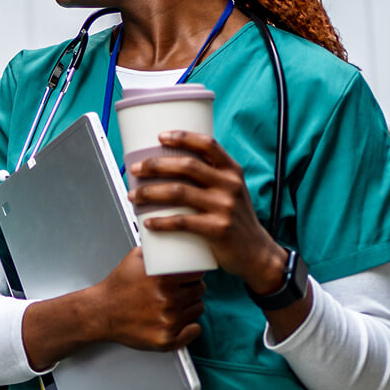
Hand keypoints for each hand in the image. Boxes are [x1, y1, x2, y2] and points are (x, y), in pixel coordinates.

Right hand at [22, 247, 203, 369]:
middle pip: (200, 291)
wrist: (100, 312)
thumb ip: (155, 249)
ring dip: (190, 306)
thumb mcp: (133, 258)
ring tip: (175, 304)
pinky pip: (194, 331)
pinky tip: (180, 322)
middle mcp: (168, 300)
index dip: (194, 274)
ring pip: (198, 309)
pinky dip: (190, 327)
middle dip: (192, 289)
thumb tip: (170, 237)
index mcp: (163, 279)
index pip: (197, 273)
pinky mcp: (166, 339)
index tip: (189, 276)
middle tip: (180, 290)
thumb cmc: (117, 287)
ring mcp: (168, 321)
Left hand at [127, 130, 287, 292]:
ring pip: (179, 192)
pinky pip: (182, 222)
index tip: (160, 137)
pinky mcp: (218, 229)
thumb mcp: (231, 191)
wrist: (256, 253)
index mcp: (232, 171)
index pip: (207, 144)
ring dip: (150, 192)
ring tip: (133, 195)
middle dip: (155, 165)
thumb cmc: (235, 219)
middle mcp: (230, 185)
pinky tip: (147, 223)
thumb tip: (170, 164)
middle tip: (135, 169)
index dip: (182, 137)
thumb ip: (210, 177)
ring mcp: (224, 207)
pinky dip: (161, 222)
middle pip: (187, 166)